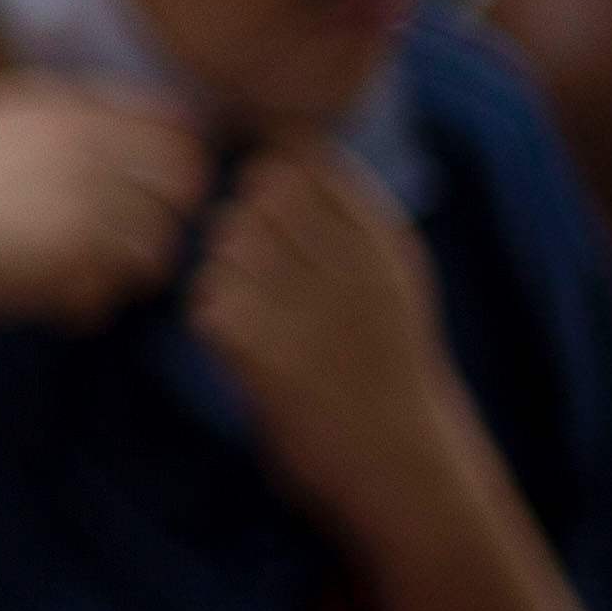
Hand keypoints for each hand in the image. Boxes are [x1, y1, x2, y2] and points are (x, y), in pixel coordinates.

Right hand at [0, 77, 211, 331]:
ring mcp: (81, 188)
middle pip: (188, 179)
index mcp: (58, 103)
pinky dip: (89, 304)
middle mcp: (82, 135)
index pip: (174, 124)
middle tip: (114, 255)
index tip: (136, 205)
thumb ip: (46, 130)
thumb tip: (107, 160)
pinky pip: (119, 287)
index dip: (167, 171)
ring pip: (161, 242)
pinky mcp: (71, 245)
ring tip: (69, 284)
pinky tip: (46, 306)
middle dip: (162, 221)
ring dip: (125, 271)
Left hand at [187, 138, 481, 548]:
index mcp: (385, 243)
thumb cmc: (384, 364)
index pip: (307, 161)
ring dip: (221, 273)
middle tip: (254, 269)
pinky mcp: (269, 357)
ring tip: (253, 312)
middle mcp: (352, 266)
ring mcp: (311, 311)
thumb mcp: (390, 280)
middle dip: (239, 223)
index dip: (274, 179)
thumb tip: (285, 148)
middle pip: (255, 195)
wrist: (405, 462)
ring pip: (224, 247)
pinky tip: (238, 347)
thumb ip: (347, 219)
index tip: (275, 218)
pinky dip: (210, 322)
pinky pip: (206, 305)